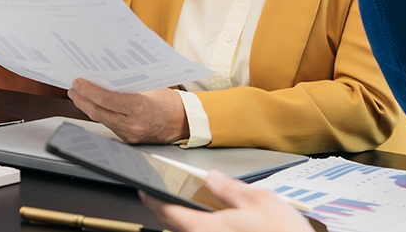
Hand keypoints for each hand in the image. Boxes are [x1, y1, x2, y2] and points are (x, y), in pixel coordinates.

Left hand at [68, 79, 187, 143]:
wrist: (184, 122)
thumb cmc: (169, 102)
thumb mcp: (149, 88)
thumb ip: (127, 85)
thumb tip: (104, 77)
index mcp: (139, 108)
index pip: (106, 100)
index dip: (88, 91)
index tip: (78, 83)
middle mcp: (133, 124)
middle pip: (98, 112)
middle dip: (82, 100)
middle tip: (73, 89)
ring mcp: (130, 134)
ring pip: (101, 120)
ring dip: (88, 108)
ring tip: (79, 96)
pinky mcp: (128, 140)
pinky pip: (109, 125)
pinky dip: (100, 115)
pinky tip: (94, 106)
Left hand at [141, 170, 312, 231]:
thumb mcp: (260, 201)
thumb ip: (230, 188)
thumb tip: (213, 178)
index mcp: (206, 228)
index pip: (167, 213)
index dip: (152, 199)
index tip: (145, 190)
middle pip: (177, 227)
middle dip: (171, 211)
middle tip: (168, 197)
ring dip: (189, 221)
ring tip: (196, 207)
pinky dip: (205, 228)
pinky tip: (219, 223)